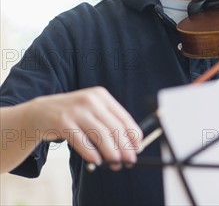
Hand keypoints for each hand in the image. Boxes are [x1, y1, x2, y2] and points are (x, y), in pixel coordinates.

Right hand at [26, 87, 141, 169]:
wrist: (39, 112)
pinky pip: (81, 141)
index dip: (133, 135)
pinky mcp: (62, 122)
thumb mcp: (92, 111)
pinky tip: (97, 161)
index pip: (124, 118)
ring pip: (100, 135)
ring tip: (115, 163)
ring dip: (110, 152)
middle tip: (129, 160)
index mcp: (102, 96)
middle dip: (124, 147)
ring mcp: (76, 111)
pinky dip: (91, 153)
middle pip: (114, 128)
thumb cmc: (72, 115)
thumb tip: (130, 144)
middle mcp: (90, 101)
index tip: (137, 148)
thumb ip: (109, 123)